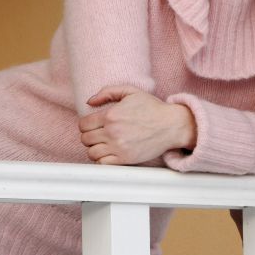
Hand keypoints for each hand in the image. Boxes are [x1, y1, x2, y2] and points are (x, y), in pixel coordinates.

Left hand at [79, 84, 195, 164]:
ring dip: (94, 148)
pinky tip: (108, 153)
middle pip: (85, 139)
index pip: (83, 125)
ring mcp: (119, 147)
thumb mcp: (131, 92)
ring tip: (103, 144)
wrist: (171, 125)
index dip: (85, 125)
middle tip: (98, 134)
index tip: (92, 125)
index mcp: (111, 115)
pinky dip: (101, 159)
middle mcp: (112, 132)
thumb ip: (107, 92)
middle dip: (89, 136)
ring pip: (91, 152)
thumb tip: (89, 102)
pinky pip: (103, 163)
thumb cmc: (152, 107)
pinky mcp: (125, 159)